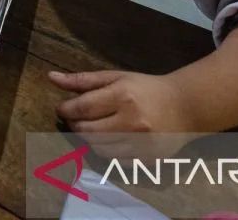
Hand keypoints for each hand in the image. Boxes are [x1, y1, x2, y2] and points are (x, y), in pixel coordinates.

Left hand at [50, 70, 199, 157]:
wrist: (186, 107)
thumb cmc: (146, 88)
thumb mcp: (116, 77)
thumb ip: (83, 80)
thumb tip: (51, 78)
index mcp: (123, 97)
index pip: (82, 108)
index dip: (65, 110)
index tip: (62, 108)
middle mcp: (131, 122)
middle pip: (87, 131)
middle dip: (75, 125)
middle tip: (75, 118)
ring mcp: (140, 144)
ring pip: (98, 148)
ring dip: (88, 139)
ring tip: (91, 128)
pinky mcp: (146, 160)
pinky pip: (114, 161)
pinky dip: (105, 151)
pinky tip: (108, 139)